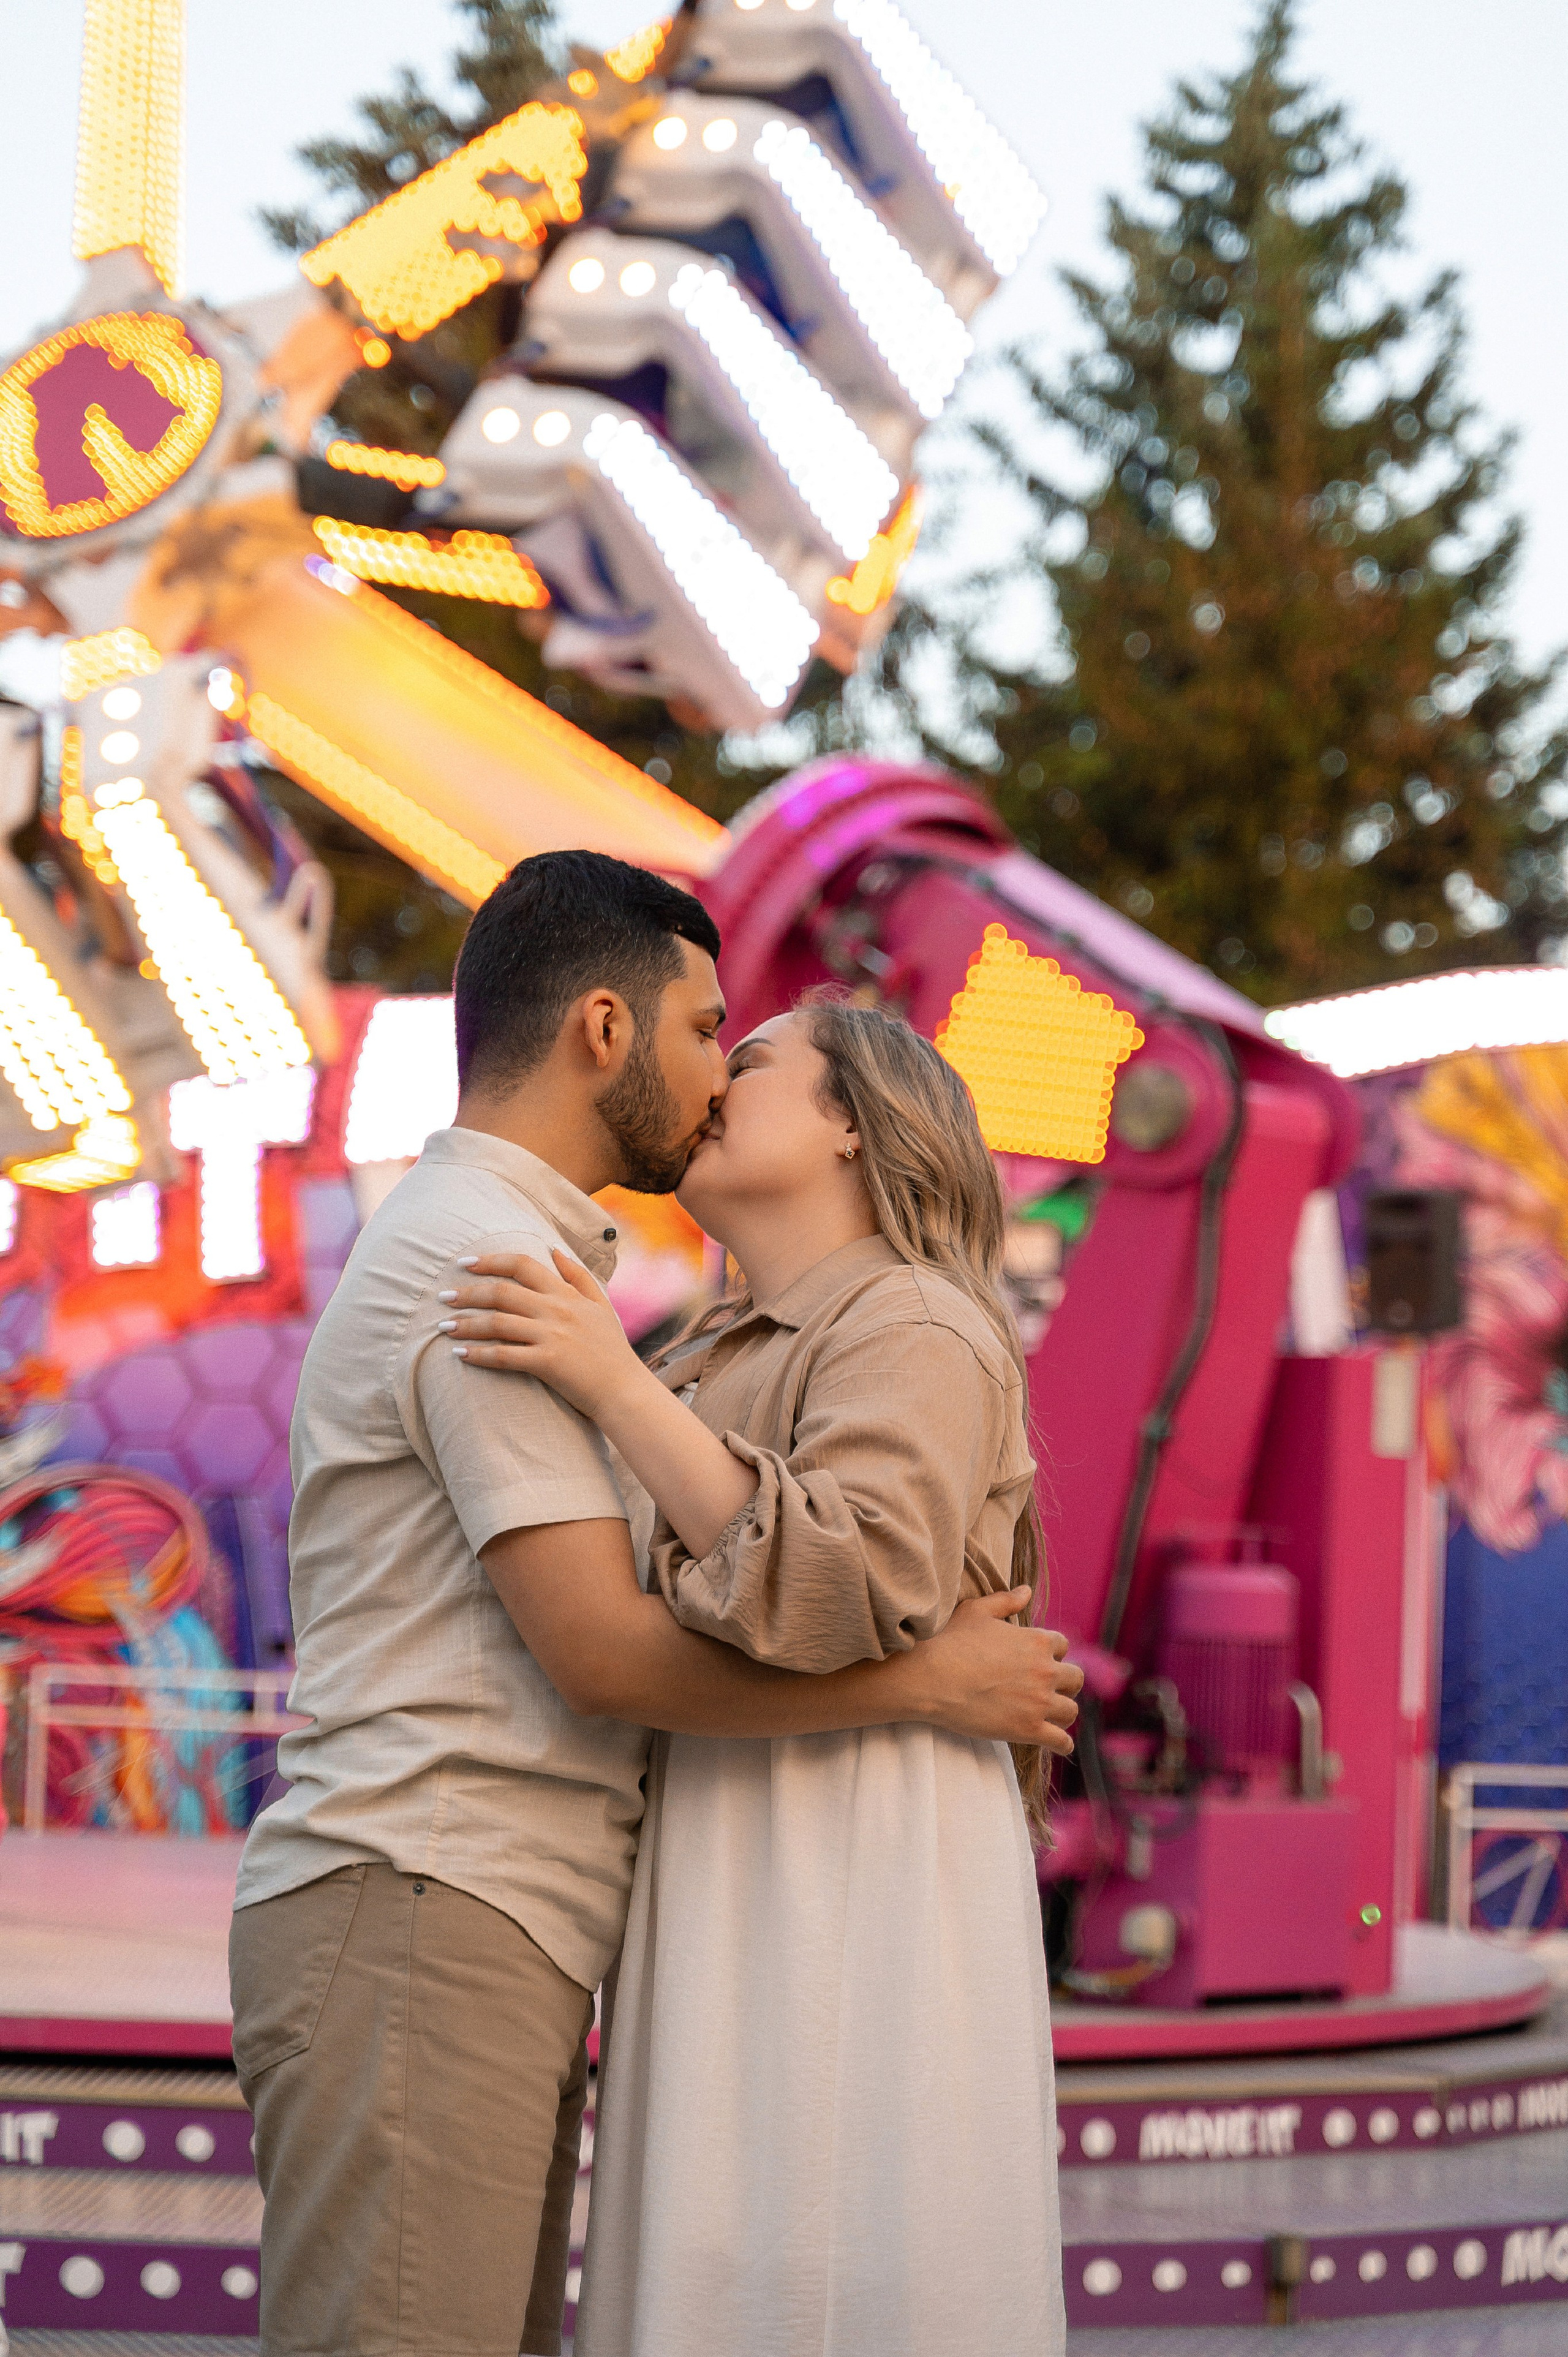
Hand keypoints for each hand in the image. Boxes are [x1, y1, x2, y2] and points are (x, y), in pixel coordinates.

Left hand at [439, 1249, 640, 1419]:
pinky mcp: (547, 1363)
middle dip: (467, 1292)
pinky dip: (478, 1354)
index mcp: (566, 1294)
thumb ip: (577, 1276)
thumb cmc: (612, 1350)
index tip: (465, 1264)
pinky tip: (460, 1354)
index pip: (523, 1265)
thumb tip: (553, 1248)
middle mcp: (557, 1310)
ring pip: (497, 1322)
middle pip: (501, 1291)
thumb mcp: (601, 1305)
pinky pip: (504, 1355)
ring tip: (442, 1327)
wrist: (625, 1391)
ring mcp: (551, 1336)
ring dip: (466, 1323)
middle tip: (443, 1297)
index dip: (491, 1261)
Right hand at [916, 1591, 1082, 1752]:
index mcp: (1037, 1641)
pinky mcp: (1029, 1730)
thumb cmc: (951, 1641)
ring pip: (1071, 1710)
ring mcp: (1039, 1703)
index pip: (1062, 1645)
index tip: (1040, 1660)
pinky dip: (1063, 1744)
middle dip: (1065, 1682)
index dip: (1052, 1652)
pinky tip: (1059, 1744)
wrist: (932, 1678)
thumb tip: (1026, 1591)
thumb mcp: (977, 1611)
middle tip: (1051, 1688)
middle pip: (1075, 1678)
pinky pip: (1061, 1741)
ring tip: (1053, 1714)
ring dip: (1063, 1711)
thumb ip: (1005, 1600)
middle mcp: (1045, 1671)